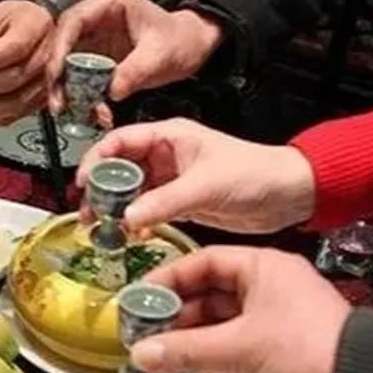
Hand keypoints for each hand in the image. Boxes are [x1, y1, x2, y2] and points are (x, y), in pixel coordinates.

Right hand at [47, 0, 225, 108]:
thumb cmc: (180, 40)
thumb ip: (134, 72)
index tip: (57, 74)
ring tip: (69, 109)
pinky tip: (84, 108)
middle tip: (59, 101)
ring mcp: (94, 37)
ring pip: (65, 62)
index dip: (59, 48)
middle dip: (57, 75)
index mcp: (110, 2)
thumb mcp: (160, 55)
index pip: (72, 21)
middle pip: (61, 43)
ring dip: (64, 87)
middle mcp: (96, 17)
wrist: (192, 48)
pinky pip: (77, 75)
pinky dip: (77, 93)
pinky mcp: (94, 56)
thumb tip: (109, 92)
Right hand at [76, 118, 315, 232]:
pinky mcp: (179, 201)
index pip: (120, 141)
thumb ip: (164, 202)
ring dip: (114, 208)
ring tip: (99, 228)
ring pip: (130, 191)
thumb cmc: (255, 173)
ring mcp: (171, 179)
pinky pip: (147, 209)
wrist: (290, 195)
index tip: (83, 182)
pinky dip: (135, 221)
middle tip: (86, 211)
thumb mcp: (205, 186)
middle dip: (100, 189)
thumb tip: (127, 218)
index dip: (96, 159)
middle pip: (119, 168)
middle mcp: (166, 155)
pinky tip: (129, 235)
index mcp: (169, 136)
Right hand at [133, 247, 349, 372]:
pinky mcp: (272, 359)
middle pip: (205, 297)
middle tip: (143, 336)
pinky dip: (212, 366)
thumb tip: (139, 354)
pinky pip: (228, 355)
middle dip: (174, 320)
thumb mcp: (239, 348)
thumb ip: (183, 349)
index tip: (139, 299)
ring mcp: (270, 327)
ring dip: (190, 346)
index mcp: (264, 270)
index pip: (203, 262)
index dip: (168, 279)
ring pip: (213, 329)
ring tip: (165, 362)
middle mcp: (267, 293)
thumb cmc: (307, 355)